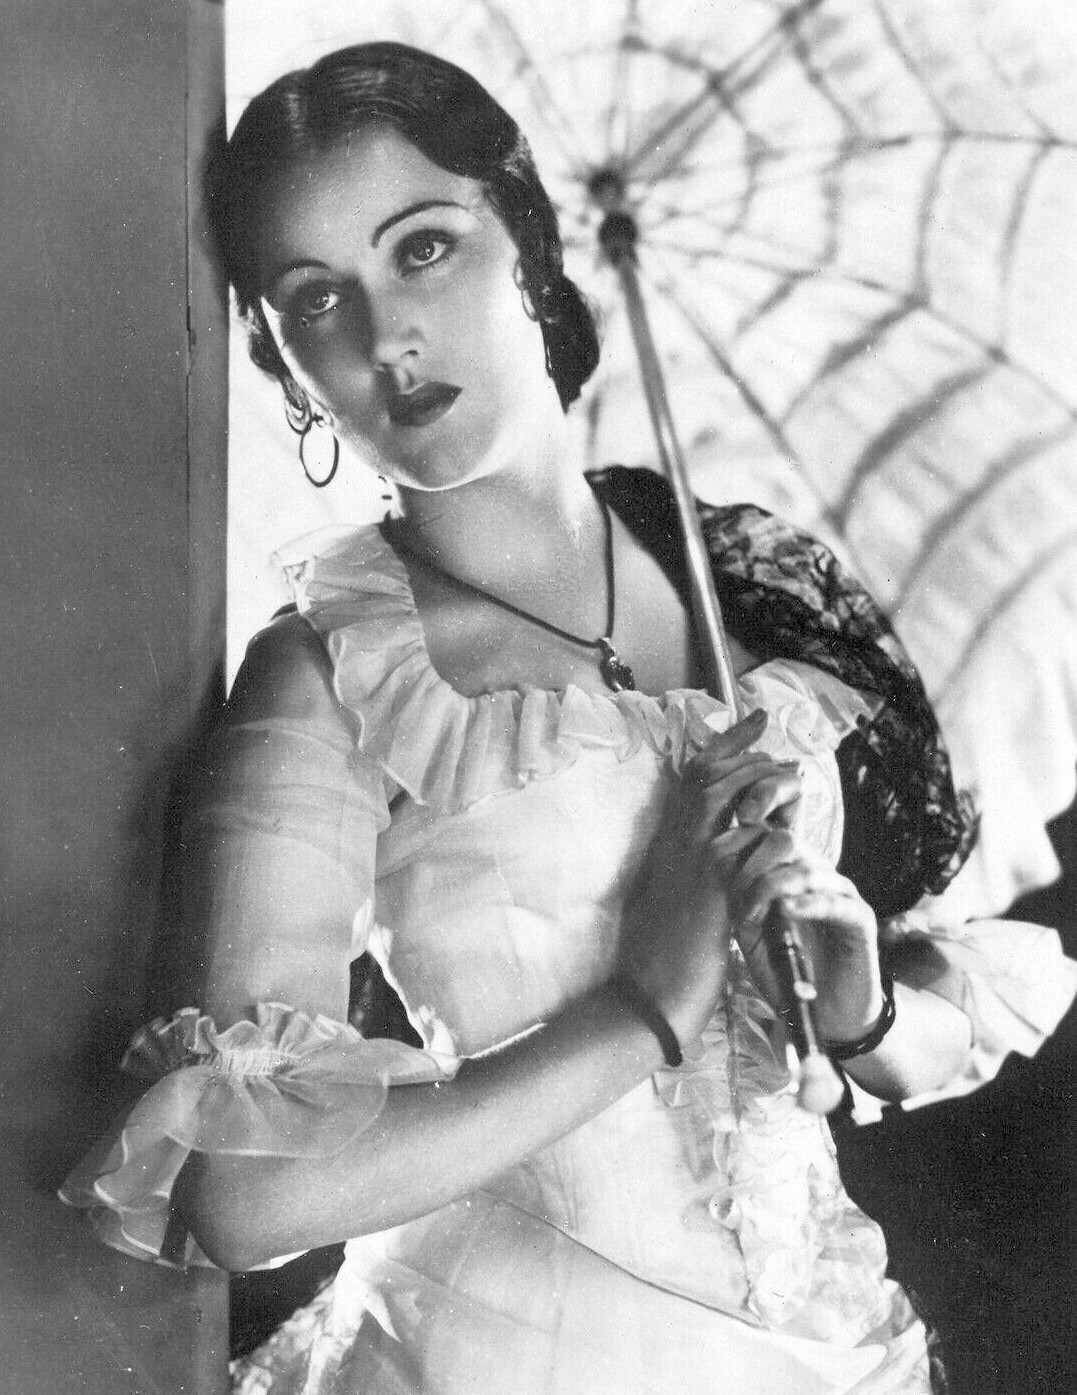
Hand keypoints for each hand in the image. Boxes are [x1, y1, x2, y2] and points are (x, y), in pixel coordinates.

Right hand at [618, 708, 804, 1046]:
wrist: (648, 995)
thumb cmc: (660, 951)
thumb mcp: (671, 890)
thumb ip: (688, 858)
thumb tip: (712, 835)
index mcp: (667, 840)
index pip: (693, 773)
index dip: (726, 742)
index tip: (754, 719)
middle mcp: (677, 843)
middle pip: (712, 775)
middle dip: (752, 755)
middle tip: (783, 751)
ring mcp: (695, 862)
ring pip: (732, 800)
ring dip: (768, 791)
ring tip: (794, 790)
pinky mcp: (717, 890)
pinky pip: (758, 848)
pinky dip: (781, 839)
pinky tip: (796, 846)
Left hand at [724, 837, 884, 1042]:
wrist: (822, 1016)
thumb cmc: (786, 973)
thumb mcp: (752, 935)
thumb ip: (739, 902)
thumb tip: (721, 869)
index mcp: (793, 874)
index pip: (768, 838)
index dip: (742, 853)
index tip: (722, 883)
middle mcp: (820, 877)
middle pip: (787, 842)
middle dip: (755, 866)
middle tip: (739, 900)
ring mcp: (843, 896)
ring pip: (809, 869)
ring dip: (774, 886)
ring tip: (754, 913)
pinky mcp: (862, 921)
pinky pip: (838, 902)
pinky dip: (809, 903)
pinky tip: (787, 911)